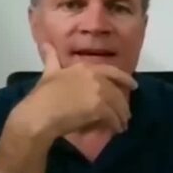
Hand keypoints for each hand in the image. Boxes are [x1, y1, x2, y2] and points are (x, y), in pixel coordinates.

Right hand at [11, 43, 138, 139]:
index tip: (134, 85)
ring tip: (122, 125)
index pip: (112, 71)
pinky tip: (117, 129)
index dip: (125, 78)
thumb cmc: (41, 96)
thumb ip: (51, 59)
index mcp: (84, 68)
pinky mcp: (99, 108)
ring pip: (117, 105)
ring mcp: (98, 92)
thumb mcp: (48, 73)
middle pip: (116, 91)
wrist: (38, 114)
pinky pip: (113, 117)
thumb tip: (45, 43)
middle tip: (126, 114)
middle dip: (123, 104)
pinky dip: (116, 124)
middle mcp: (94, 77)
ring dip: (121, 116)